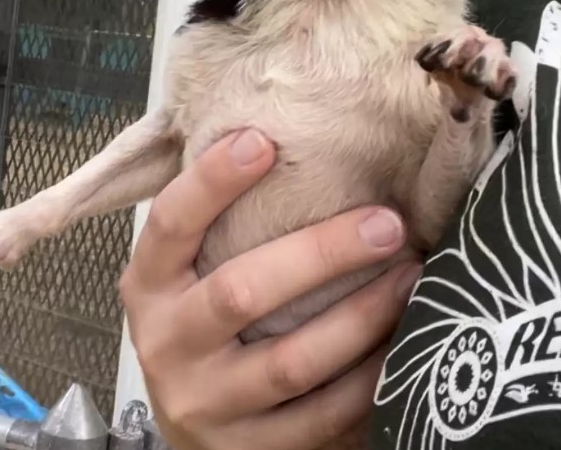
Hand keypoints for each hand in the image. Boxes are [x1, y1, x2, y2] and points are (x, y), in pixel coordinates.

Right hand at [119, 129, 421, 449]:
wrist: (191, 420)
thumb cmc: (200, 319)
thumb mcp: (187, 270)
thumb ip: (217, 222)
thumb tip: (275, 139)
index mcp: (149, 286)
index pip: (171, 224)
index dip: (211, 182)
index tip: (263, 141)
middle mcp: (166, 344)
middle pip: (241, 292)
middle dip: (321, 253)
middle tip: (386, 223)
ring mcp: (204, 404)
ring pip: (291, 362)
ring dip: (361, 316)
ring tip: (411, 276)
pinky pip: (321, 418)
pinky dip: (368, 379)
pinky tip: (403, 341)